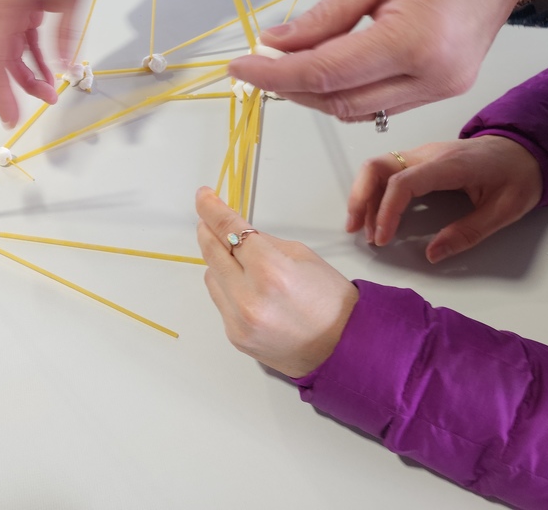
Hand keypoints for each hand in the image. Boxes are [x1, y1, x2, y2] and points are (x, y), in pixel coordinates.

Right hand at [0, 0, 101, 127]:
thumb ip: (64, 38)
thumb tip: (63, 71)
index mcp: (3, 4)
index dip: (0, 93)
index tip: (11, 118)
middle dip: (16, 86)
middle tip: (40, 105)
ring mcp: (3, 2)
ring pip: (8, 48)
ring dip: (27, 71)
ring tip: (51, 90)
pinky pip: (17, 35)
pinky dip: (31, 53)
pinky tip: (49, 69)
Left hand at [196, 187, 357, 377]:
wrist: (344, 349)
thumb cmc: (331, 300)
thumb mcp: (302, 256)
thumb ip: (263, 243)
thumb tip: (235, 233)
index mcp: (270, 271)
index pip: (229, 230)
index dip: (211, 209)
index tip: (203, 197)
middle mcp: (249, 298)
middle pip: (212, 252)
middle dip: (207, 231)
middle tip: (208, 220)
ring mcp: (239, 321)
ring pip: (211, 277)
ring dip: (219, 263)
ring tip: (240, 262)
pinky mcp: (235, 336)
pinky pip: (220, 301)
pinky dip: (228, 288)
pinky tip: (247, 287)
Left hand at [227, 0, 537, 119]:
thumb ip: (323, 18)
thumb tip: (276, 44)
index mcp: (418, 42)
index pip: (327, 74)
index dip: (276, 74)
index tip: (240, 66)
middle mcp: (435, 76)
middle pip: (341, 102)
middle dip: (290, 88)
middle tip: (254, 65)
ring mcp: (445, 86)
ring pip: (360, 109)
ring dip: (315, 94)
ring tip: (282, 66)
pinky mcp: (446, 86)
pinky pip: (382, 102)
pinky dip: (345, 90)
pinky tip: (321, 67)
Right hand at [346, 136, 542, 262]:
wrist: (525, 148)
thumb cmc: (518, 176)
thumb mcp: (504, 210)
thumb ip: (468, 233)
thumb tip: (432, 254)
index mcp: (450, 165)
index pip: (403, 182)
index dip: (386, 211)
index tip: (383, 238)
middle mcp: (428, 154)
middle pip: (377, 166)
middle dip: (359, 198)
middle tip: (357, 230)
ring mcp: (421, 154)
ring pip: (376, 166)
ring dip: (362, 195)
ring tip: (361, 227)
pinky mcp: (418, 159)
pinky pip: (386, 170)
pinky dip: (372, 191)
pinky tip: (374, 213)